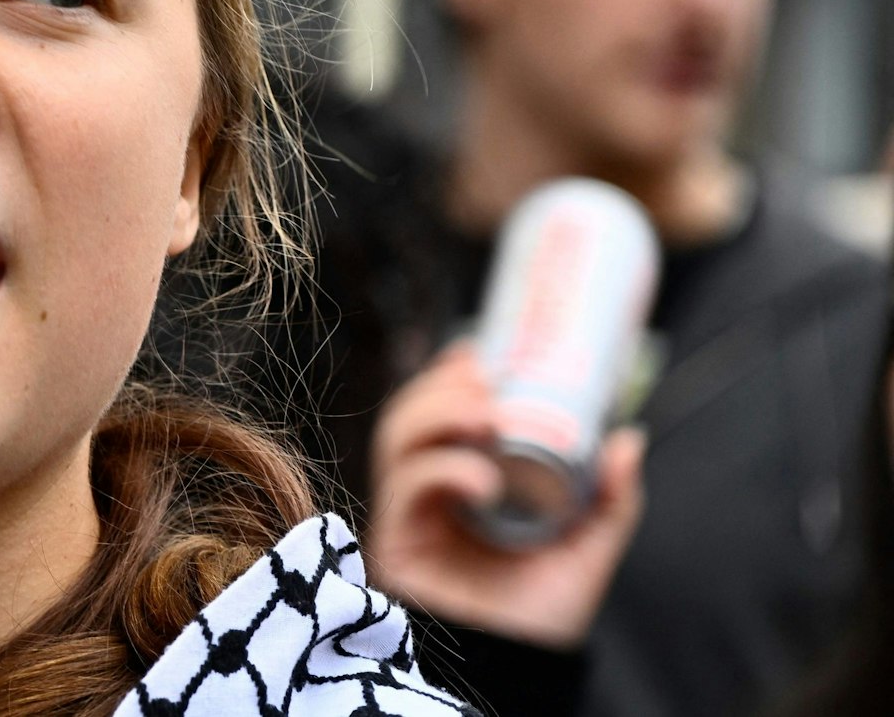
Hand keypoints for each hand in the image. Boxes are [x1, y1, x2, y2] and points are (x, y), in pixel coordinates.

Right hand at [365, 347, 645, 648]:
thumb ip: (608, 500)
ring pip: (396, 441)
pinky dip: (441, 471)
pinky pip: (405, 489)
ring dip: (435, 414)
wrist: (517, 672)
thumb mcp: (585, 550)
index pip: (439, 416)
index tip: (480, 352)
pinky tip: (480, 478)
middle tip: (483, 380)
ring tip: (482, 416)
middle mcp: (427, 495)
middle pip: (409, 418)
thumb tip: (628, 437)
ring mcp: (409, 517)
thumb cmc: (536, 620)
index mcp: (461, 485)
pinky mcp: (397, 543)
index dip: (450, 377)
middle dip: (440, 388)